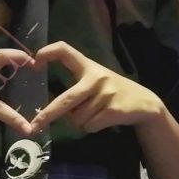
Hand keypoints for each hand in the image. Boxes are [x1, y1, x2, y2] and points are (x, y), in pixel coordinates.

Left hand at [28, 41, 163, 133]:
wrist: (144, 103)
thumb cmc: (112, 92)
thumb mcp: (95, 82)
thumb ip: (75, 89)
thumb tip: (54, 110)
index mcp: (88, 66)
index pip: (65, 50)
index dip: (48, 53)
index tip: (34, 63)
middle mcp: (96, 77)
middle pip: (65, 100)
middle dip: (48, 115)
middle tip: (34, 126)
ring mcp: (106, 94)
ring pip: (77, 119)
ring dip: (80, 122)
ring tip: (94, 114)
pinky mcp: (113, 110)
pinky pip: (89, 126)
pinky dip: (91, 128)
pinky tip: (102, 120)